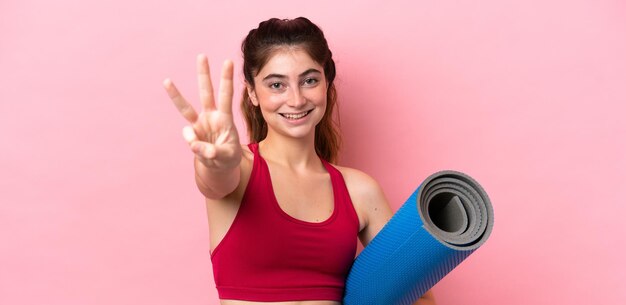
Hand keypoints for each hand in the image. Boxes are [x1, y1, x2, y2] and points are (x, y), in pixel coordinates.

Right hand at [164, 54, 241, 170]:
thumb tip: (194, 145)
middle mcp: (211, 116)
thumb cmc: (227, 157)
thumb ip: (212, 152)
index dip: (227, 79)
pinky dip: (193, 143)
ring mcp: (199, 124)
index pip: (226, 96)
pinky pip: (187, 135)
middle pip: (206, 92)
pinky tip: (201, 149)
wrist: (219, 166)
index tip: (228, 61)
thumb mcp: (226, 157)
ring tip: (166, 80)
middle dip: (203, 74)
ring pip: (186, 107)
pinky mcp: (191, 133)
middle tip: (202, 55)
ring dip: (176, 94)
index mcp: (225, 118)